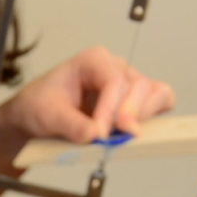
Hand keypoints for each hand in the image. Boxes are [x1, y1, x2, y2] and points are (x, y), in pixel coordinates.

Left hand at [0, 45, 174, 144]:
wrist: (38, 116)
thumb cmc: (41, 105)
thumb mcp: (48, 114)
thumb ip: (70, 124)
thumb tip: (94, 135)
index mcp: (93, 61)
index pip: (113, 81)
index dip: (111, 109)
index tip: (101, 133)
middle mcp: (115, 69)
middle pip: (139, 86)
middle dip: (132, 112)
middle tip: (120, 136)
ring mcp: (127, 85)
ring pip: (154, 94)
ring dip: (144, 116)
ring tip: (124, 135)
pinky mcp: (135, 103)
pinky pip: (158, 104)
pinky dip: (152, 119)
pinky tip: (134, 132)